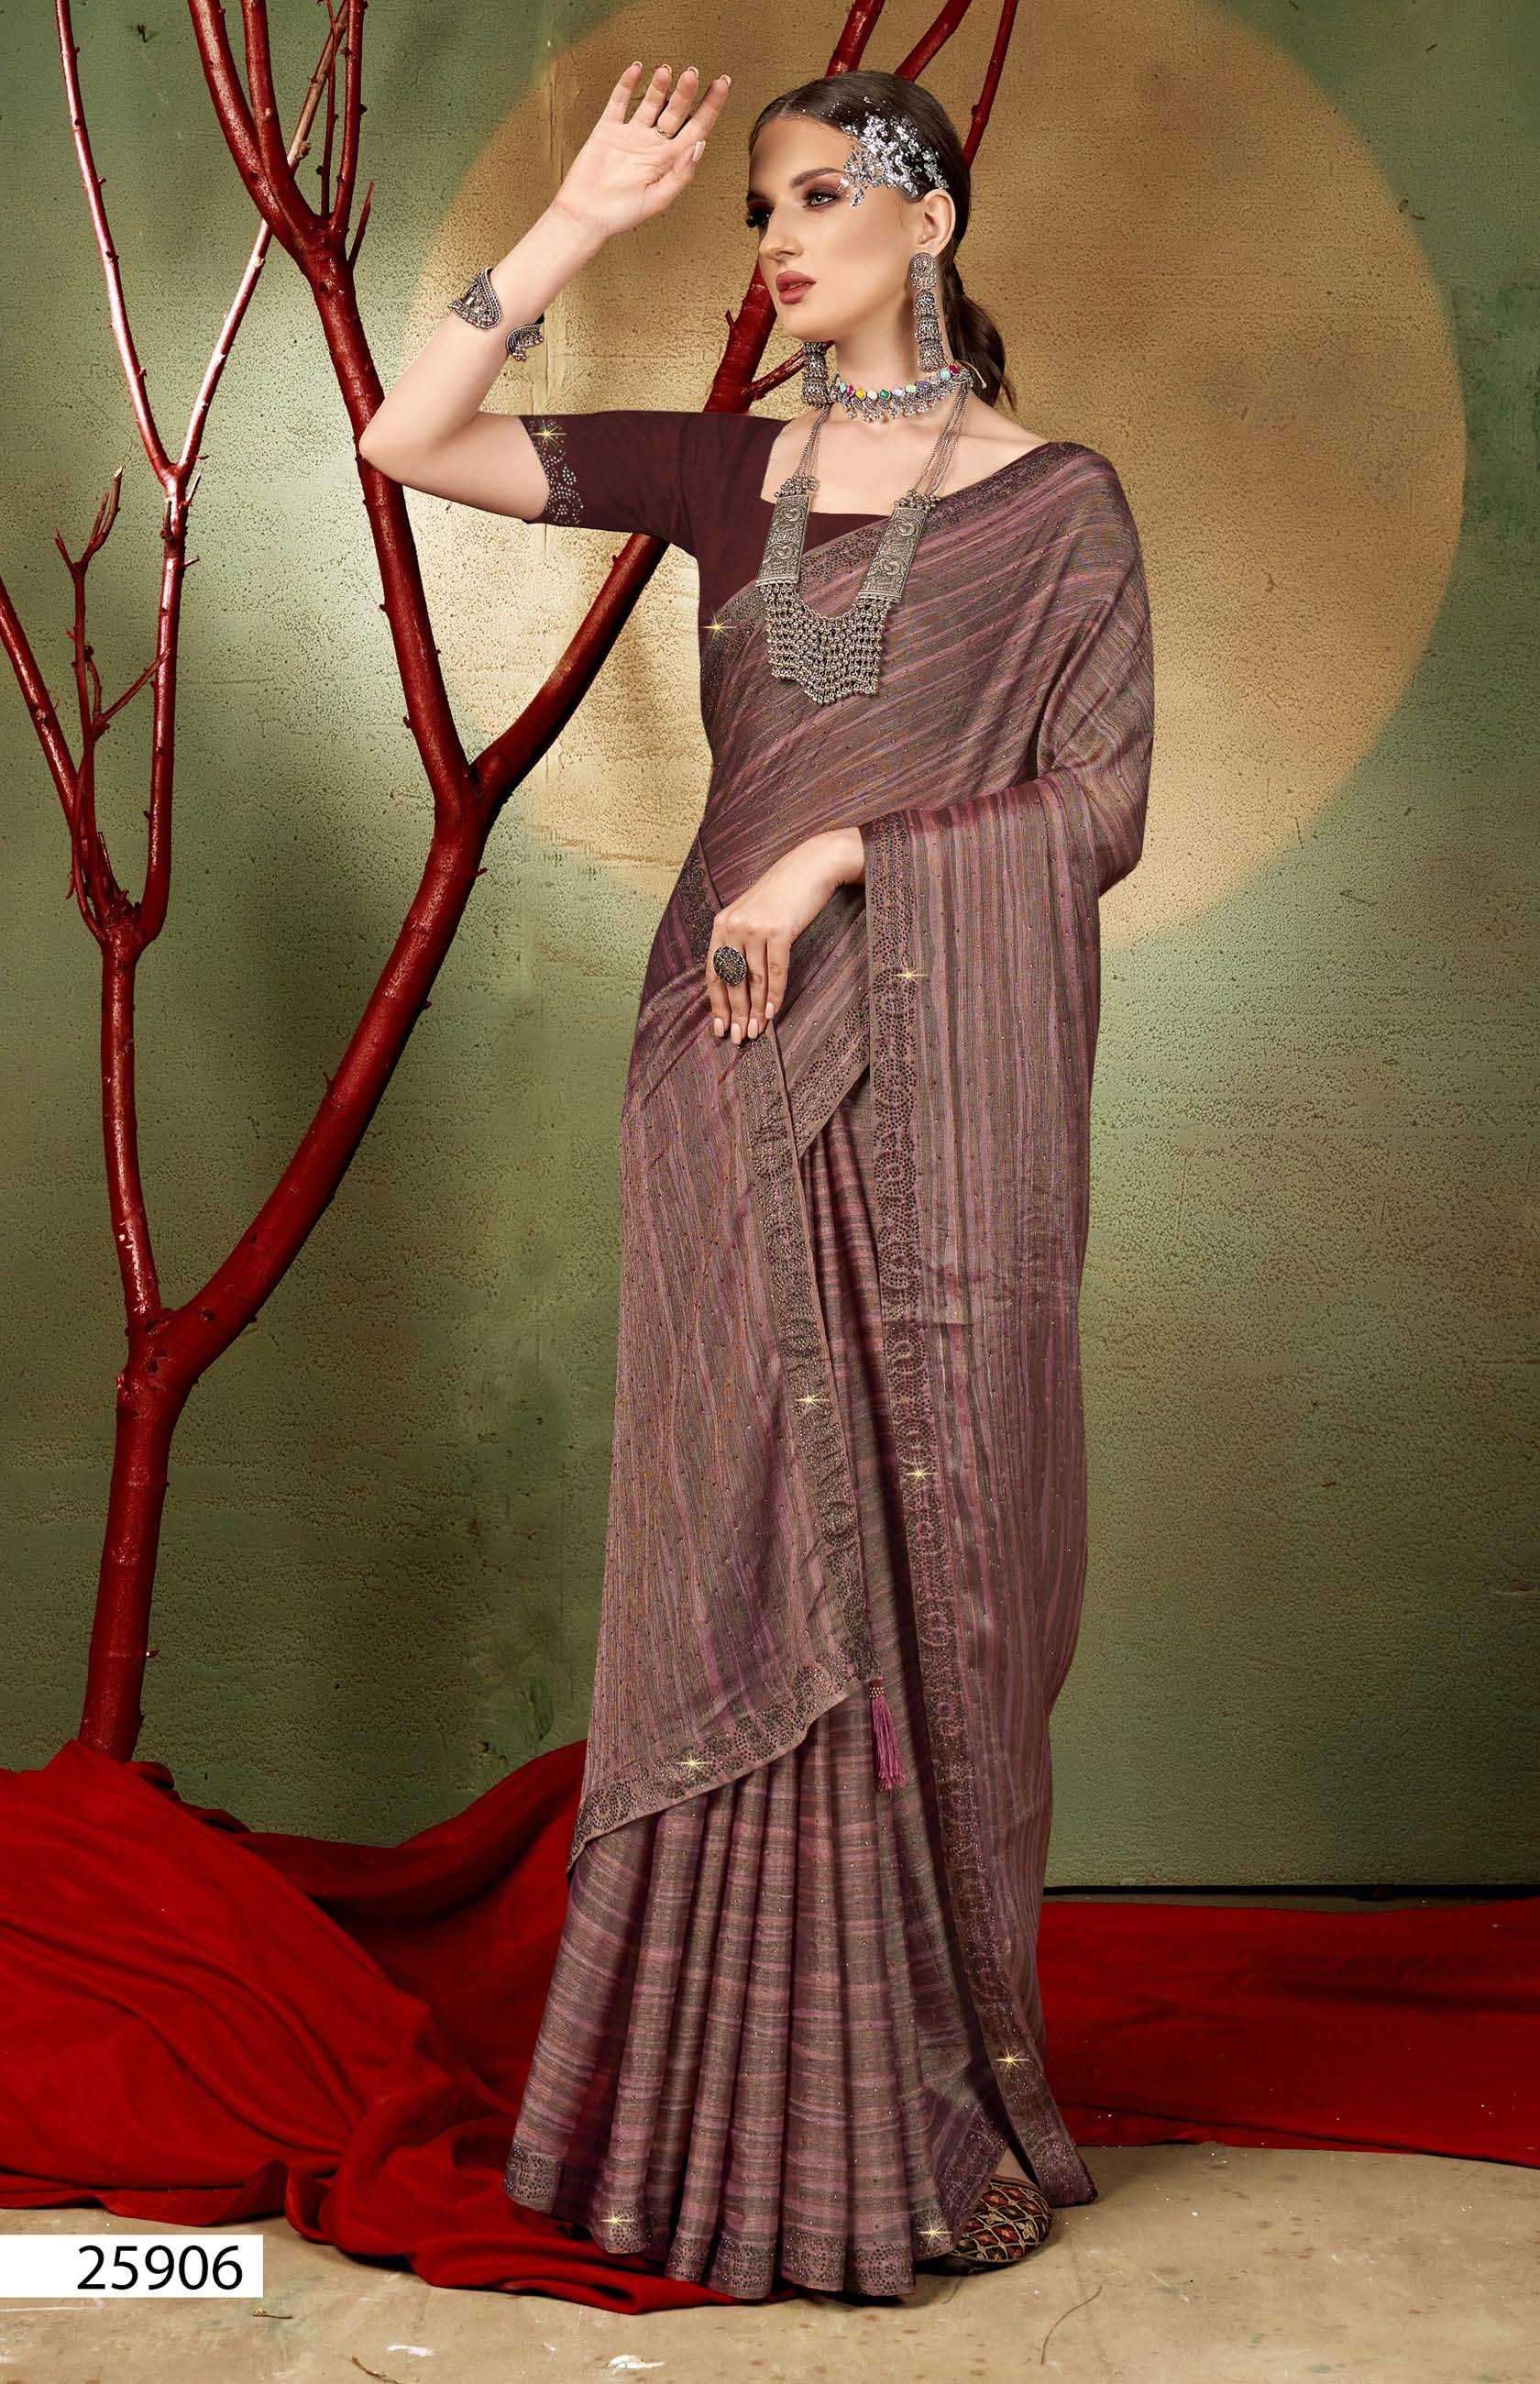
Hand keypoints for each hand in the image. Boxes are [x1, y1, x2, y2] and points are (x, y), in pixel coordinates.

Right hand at [549, 61, 729, 241]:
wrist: (585, 215)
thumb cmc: (621, 214)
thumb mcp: (658, 200)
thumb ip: (680, 174)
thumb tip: (700, 144)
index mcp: (668, 160)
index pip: (696, 128)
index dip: (711, 107)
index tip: (722, 85)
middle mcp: (652, 145)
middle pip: (676, 111)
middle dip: (686, 92)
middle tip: (692, 72)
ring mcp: (631, 135)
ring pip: (650, 102)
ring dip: (660, 85)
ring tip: (667, 70)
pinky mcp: (608, 130)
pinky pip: (619, 102)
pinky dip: (626, 84)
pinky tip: (637, 68)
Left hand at [705, 828, 864, 1044]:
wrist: (810, 867)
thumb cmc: (783, 894)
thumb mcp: (752, 914)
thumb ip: (740, 941)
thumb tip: (737, 981)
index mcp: (721, 924)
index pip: (713, 971)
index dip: (716, 1002)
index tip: (719, 1026)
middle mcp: (733, 926)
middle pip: (731, 980)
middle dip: (734, 1013)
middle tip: (738, 1038)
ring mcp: (755, 928)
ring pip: (752, 979)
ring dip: (754, 1010)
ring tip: (755, 1031)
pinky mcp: (779, 930)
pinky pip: (774, 971)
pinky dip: (773, 995)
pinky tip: (772, 1012)